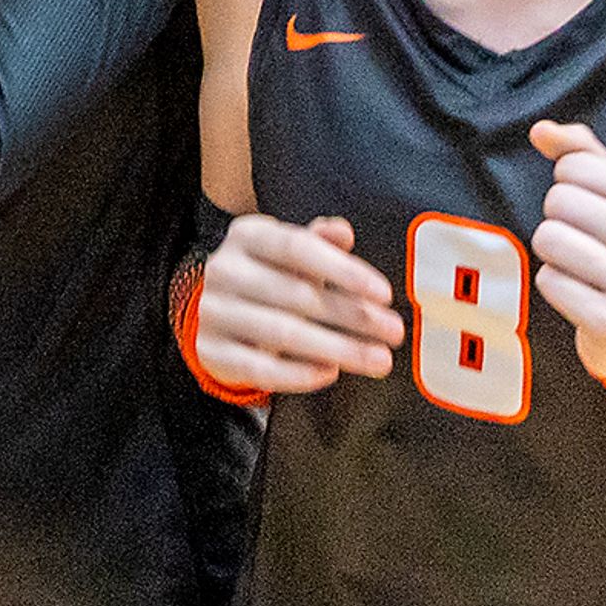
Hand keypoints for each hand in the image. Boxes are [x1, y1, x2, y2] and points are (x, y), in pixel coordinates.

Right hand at [195, 212, 402, 393]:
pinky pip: (259, 368)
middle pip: (296, 294)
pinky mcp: (211, 351)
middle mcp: (225, 270)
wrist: (219, 313)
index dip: (342, 270)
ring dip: (338, 348)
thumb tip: (342, 231)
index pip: (296, 247)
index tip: (384, 294)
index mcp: (247, 236)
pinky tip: (331, 372)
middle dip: (353, 316)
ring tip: (377, 359)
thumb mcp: (291, 254)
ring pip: (282, 333)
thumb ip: (319, 242)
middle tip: (393, 332)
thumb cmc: (270, 279)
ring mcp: (214, 311)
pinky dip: (300, 374)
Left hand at [529, 118, 605, 381]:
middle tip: (591, 244)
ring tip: (587, 269)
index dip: (571, 186)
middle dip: (561, 220)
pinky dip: (556, 285)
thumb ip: (583, 154)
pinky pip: (548, 280)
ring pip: (548, 238)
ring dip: (555, 253)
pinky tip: (586, 296)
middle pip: (558, 200)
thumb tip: (541, 130)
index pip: (574, 166)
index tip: (600, 213)